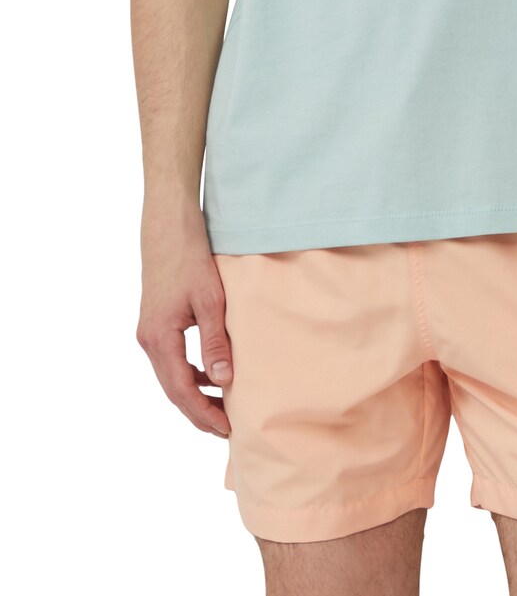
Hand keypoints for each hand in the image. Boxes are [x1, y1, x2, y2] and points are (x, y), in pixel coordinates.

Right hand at [136, 201, 232, 436]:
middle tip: (227, 428)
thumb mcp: (210, 301)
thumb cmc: (191, 259)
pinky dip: (189, 373)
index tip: (227, 429)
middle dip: (199, 411)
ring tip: (223, 407)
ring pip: (171, 376)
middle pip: (173, 389)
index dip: (204, 413)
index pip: (182, 390)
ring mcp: (148, 332)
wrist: (169, 228)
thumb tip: (223, 381)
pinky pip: (170, 359)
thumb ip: (215, 343)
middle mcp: (148, 340)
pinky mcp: (154, 323)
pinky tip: (210, 375)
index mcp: (160, 339)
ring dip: (194, 393)